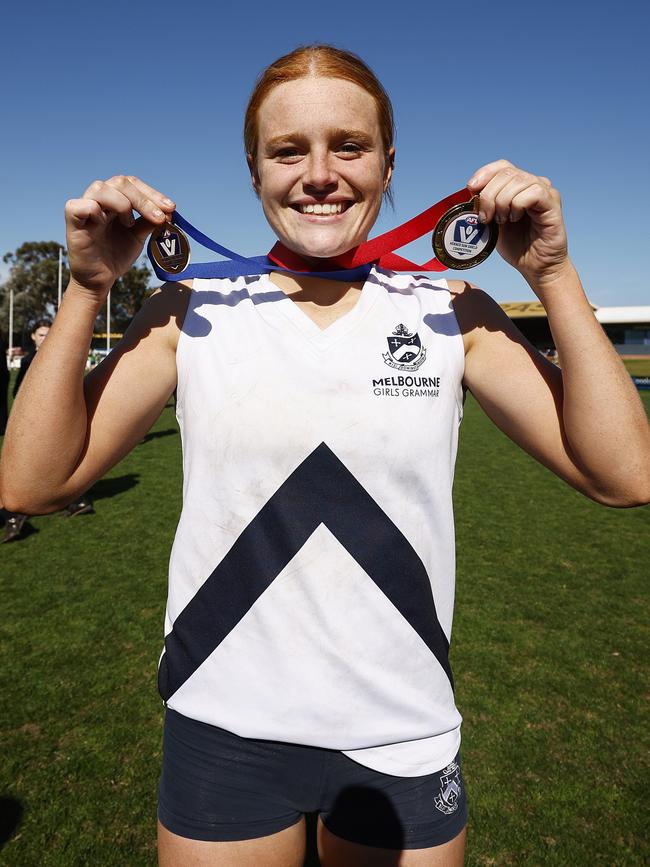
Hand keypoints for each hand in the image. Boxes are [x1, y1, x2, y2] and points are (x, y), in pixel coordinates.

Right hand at [64, 176, 175, 297]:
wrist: (100, 279)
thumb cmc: (116, 255)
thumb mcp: (138, 236)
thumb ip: (149, 222)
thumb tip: (169, 211)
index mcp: (115, 199)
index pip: (133, 184)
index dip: (152, 193)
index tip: (171, 208)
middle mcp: (100, 200)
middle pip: (120, 182)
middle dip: (144, 199)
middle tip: (160, 218)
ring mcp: (85, 208)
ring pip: (100, 188)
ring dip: (122, 203)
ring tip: (129, 224)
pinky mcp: (72, 222)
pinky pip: (79, 205)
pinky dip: (94, 210)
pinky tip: (104, 223)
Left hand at [467, 160, 568, 286]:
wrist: (535, 266)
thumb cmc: (516, 246)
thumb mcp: (492, 223)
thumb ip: (484, 206)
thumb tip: (469, 194)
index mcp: (517, 186)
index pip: (501, 166)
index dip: (484, 173)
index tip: (471, 189)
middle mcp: (533, 183)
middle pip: (506, 173)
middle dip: (489, 195)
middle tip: (485, 218)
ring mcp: (545, 191)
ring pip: (518, 181)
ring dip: (502, 202)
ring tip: (502, 221)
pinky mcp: (553, 202)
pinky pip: (533, 193)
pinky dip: (517, 206)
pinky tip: (515, 219)